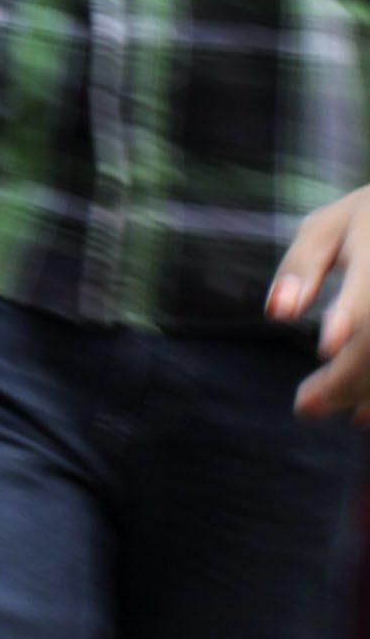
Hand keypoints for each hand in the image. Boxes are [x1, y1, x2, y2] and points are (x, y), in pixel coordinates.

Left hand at [273, 190, 369, 422]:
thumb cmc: (367, 222)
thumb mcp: (329, 228)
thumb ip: (301, 267)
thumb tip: (276, 313)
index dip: (352, 316)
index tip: (325, 345)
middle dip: (345, 378)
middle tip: (304, 407)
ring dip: (363, 394)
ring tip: (321, 410)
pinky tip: (361, 416)